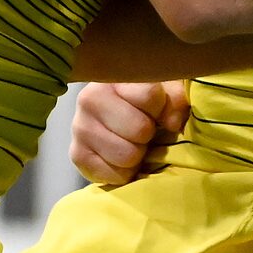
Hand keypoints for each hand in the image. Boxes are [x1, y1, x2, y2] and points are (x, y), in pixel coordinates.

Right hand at [70, 79, 189, 185]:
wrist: (112, 118)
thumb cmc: (144, 102)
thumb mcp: (166, 90)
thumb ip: (175, 99)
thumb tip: (172, 123)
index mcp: (114, 77)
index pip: (150, 96)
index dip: (161, 108)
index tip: (156, 109)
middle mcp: (90, 98)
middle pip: (139, 129)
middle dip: (148, 134)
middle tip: (144, 131)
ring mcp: (80, 127)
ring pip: (127, 155)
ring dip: (137, 155)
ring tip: (132, 143)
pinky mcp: (77, 155)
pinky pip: (115, 175)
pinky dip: (124, 172)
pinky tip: (120, 158)